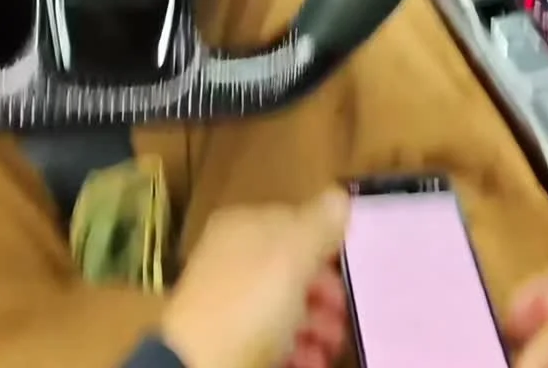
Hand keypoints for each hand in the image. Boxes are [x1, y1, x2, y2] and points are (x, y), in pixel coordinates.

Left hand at [162, 188, 349, 367]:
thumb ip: (320, 222)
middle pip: (291, 268)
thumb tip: (339, 197)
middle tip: (341, 316)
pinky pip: (270, 336)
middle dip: (323, 293)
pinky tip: (309, 360)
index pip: (293, 222)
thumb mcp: (294, 251)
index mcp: (243, 225)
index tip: (347, 270)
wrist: (200, 365)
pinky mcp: (228, 339)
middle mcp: (232, 258)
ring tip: (329, 346)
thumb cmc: (250, 300)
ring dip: (315, 325)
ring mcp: (227, 300)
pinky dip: (295, 347)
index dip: (325, 244)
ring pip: (283, 305)